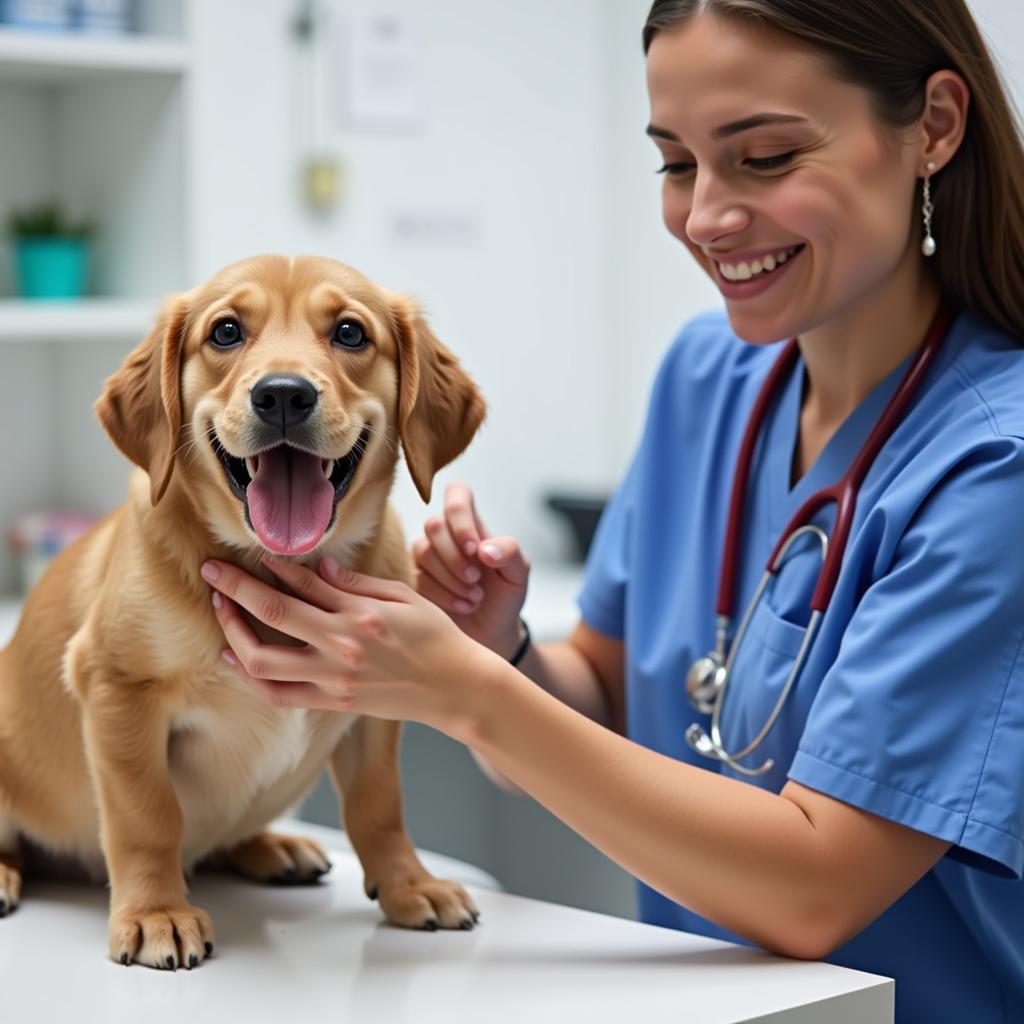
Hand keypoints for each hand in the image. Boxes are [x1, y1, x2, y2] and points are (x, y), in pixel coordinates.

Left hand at [201, 556, 495, 734]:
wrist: (455, 687)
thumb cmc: (435, 636)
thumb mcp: (402, 596)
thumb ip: (355, 583)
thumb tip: (314, 568)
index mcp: (361, 615)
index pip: (304, 584)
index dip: (273, 566)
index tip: (253, 554)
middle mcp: (342, 647)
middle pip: (272, 614)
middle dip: (235, 589)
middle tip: (211, 571)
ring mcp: (333, 679)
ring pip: (262, 661)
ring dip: (233, 633)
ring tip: (221, 611)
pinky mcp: (332, 702)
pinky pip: (278, 694)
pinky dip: (249, 677)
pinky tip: (234, 656)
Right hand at [412, 482, 529, 657]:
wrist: (493, 631)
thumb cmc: (506, 595)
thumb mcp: (519, 573)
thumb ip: (509, 552)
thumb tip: (484, 549)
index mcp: (472, 524)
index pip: (457, 493)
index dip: (459, 515)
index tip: (474, 547)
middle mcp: (446, 535)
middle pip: (434, 524)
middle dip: (456, 556)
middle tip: (477, 579)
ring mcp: (428, 557)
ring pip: (423, 551)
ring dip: (452, 578)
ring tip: (475, 596)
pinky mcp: (417, 580)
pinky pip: (419, 578)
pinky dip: (445, 595)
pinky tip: (464, 604)